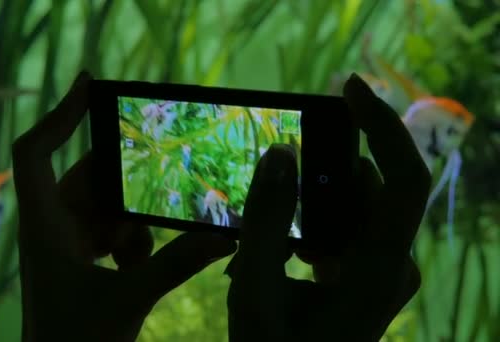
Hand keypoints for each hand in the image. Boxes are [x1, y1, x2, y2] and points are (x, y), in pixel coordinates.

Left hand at [12, 72, 236, 340]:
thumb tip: (224, 237)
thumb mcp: (129, 299)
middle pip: (88, 180)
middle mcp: (53, 228)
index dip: (59, 115)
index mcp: (45, 227)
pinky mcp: (82, 261)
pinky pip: (110, 233)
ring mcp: (67, 244)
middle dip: (126, 185)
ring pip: (105, 208)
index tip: (91, 85)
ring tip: (143, 251)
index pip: (36, 153)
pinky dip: (131, 244)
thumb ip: (176, 265)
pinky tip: (138, 267)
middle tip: (162, 179)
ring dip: (132, 224)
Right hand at [226, 74, 431, 340]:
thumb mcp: (256, 292)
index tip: (346, 88)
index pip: (404, 181)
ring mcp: (382, 271)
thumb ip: (266, 223)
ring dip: (312, 201)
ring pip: (354, 206)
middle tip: (274, 169)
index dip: (382, 126)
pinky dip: (313, 220)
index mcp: (378, 273)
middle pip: (370, 188)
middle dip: (322, 168)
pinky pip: (346, 225)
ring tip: (267, 231)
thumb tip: (280, 152)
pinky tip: (281, 247)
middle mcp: (393, 266)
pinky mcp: (367, 273)